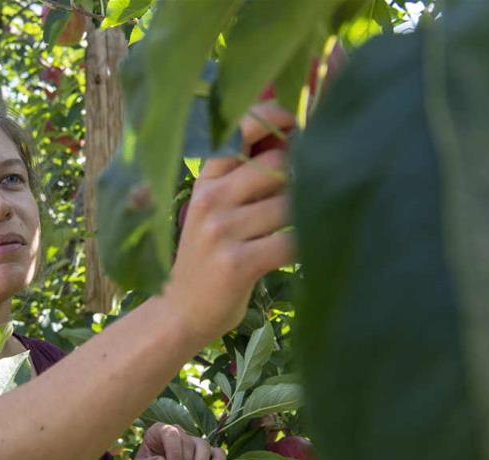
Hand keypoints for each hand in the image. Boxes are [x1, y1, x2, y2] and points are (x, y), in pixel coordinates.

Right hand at [164, 101, 295, 344]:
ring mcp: (222, 231)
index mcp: (205, 181)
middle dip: (301, 179)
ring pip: (289, 205)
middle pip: (277, 166)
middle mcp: (211, 200)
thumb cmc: (206, 258)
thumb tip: (291, 138)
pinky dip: (304, 246)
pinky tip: (303, 253)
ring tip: (303, 230)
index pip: (240, 132)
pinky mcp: (238, 262)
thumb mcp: (212, 210)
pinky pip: (290, 241)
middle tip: (308, 197)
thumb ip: (244, 177)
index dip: (275, 120)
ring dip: (305, 217)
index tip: (298, 126)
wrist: (180, 311)